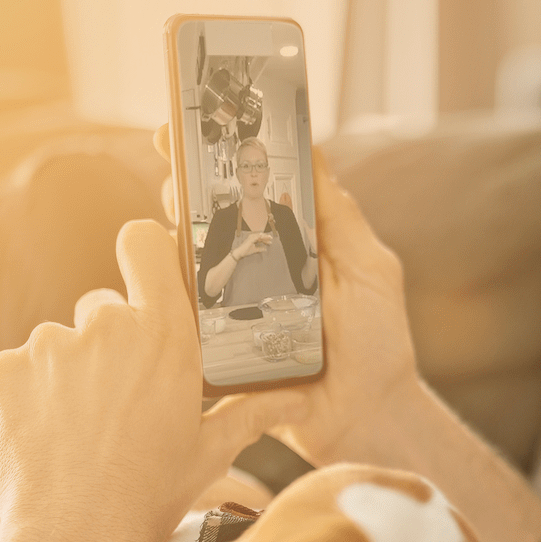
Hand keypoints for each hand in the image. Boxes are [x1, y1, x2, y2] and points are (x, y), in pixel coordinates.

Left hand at [0, 219, 307, 541]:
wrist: (79, 536)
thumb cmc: (153, 491)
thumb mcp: (212, 449)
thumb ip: (253, 412)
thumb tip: (300, 401)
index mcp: (165, 337)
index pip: (143, 243)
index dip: (143, 251)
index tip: (148, 275)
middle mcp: (106, 327)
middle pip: (104, 308)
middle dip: (113, 342)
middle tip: (123, 396)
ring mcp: (48, 347)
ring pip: (62, 342)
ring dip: (72, 371)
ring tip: (84, 426)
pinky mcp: (5, 372)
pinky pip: (20, 368)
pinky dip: (31, 393)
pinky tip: (51, 434)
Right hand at [152, 126, 540, 541]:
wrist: (367, 418)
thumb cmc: (378, 344)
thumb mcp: (371, 269)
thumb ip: (340, 217)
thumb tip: (312, 153)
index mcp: (297, 247)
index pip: (255, 192)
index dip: (225, 158)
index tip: (198, 124)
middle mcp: (261, 271)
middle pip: (212, 218)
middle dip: (189, 184)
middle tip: (177, 162)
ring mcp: (236, 308)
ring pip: (189, 261)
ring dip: (173, 231)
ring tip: (172, 208)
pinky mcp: (218, 347)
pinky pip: (184, 316)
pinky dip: (168, 291)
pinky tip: (162, 270)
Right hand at [234, 230, 271, 259]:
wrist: (240, 252)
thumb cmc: (246, 251)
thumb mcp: (255, 250)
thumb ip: (260, 249)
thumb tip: (265, 249)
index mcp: (253, 239)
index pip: (260, 238)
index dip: (265, 239)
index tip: (270, 241)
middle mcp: (252, 237)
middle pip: (260, 236)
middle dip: (266, 237)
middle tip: (271, 238)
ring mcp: (251, 237)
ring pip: (259, 236)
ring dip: (264, 236)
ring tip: (269, 237)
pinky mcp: (250, 239)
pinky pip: (256, 237)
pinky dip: (260, 236)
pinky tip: (263, 237)